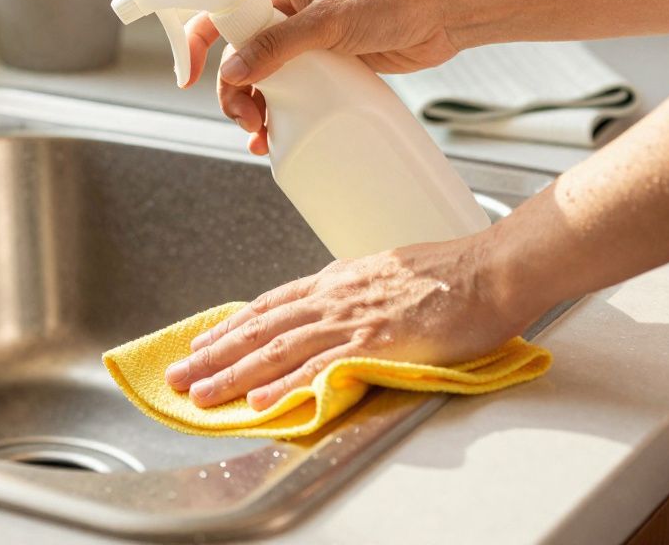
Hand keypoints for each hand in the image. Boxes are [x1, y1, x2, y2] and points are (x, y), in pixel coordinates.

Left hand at [164, 236, 524, 409]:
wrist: (489, 269)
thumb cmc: (452, 272)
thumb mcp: (388, 271)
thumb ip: (356, 291)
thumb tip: (338, 303)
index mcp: (338, 279)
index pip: (270, 304)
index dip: (232, 325)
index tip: (203, 341)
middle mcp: (334, 297)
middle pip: (260, 327)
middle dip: (214, 352)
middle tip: (179, 373)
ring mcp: (351, 320)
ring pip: (276, 349)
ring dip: (233, 373)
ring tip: (200, 392)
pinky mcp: (373, 344)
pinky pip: (318, 368)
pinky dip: (284, 384)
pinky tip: (258, 399)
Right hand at [182, 0, 464, 154]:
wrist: (445, 14)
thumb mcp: (329, 22)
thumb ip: (279, 46)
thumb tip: (233, 72)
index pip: (222, 12)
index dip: (199, 44)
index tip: (188, 78)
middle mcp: (288, 14)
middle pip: (239, 56)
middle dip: (234, 92)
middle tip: (247, 120)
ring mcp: (308, 42)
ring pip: (265, 79)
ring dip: (256, 108)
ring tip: (261, 135)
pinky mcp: (330, 65)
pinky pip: (294, 92)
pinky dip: (282, 114)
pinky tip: (277, 136)